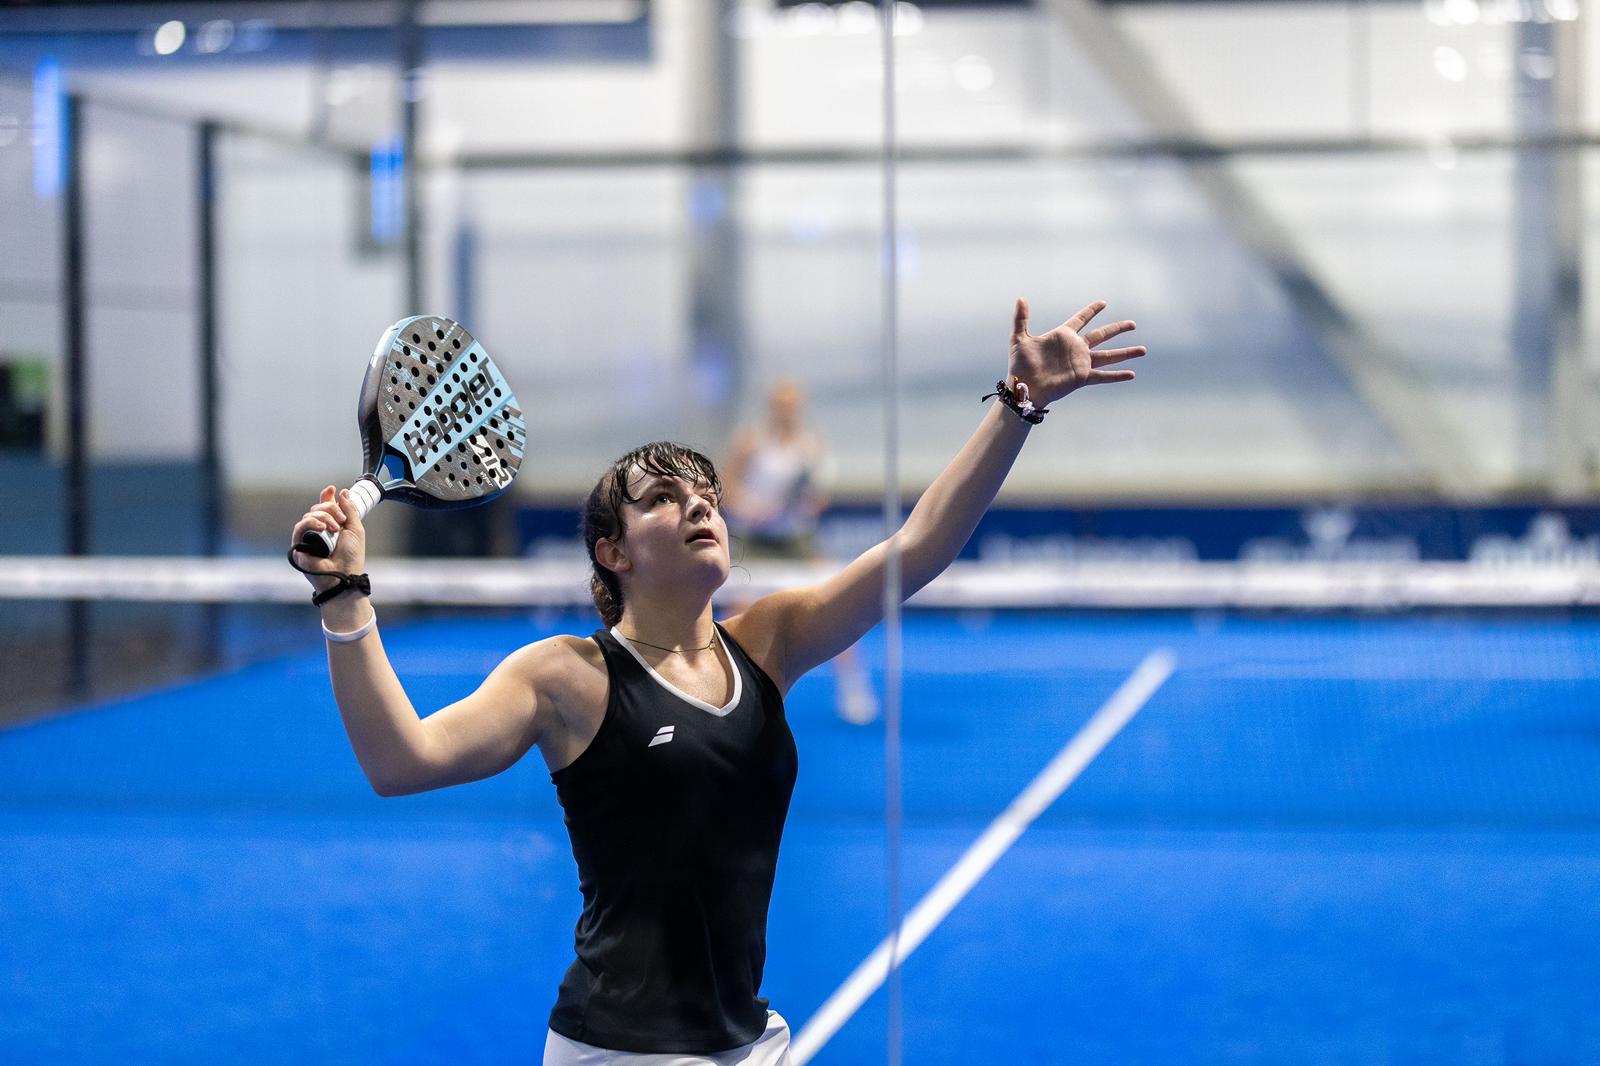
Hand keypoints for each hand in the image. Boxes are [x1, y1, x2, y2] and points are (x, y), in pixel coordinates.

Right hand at [289, 486, 367, 592]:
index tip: (332, 489)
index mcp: (333, 526)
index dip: (327, 497)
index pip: (325, 507)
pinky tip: (322, 527)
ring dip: (323, 517)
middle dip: (330, 508)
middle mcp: (320, 530)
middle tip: (341, 521)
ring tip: (334, 528)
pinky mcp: (299, 545)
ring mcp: (309, 537)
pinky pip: (300, 526)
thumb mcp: (356, 529)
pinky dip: (311, 522)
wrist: (345, 574)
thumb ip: (350, 510)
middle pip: (317, 508)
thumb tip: (343, 492)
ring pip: (309, 515)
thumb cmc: (352, 556)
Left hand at [1008, 298, 1144, 406]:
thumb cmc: (1020, 365)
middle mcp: (1075, 348)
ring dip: (1125, 353)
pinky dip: (1117, 375)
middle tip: (1133, 324)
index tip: (1103, 303)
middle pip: (1102, 335)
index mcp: (1063, 336)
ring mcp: (1081, 363)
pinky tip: (1131, 374)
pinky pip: (1103, 376)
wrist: (1023, 387)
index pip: (1081, 319)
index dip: (1092, 311)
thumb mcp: (1019, 338)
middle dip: (1117, 329)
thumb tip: (1021, 298)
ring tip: (1143, 350)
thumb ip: (1021, 318)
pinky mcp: (1082, 377)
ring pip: (1108, 355)